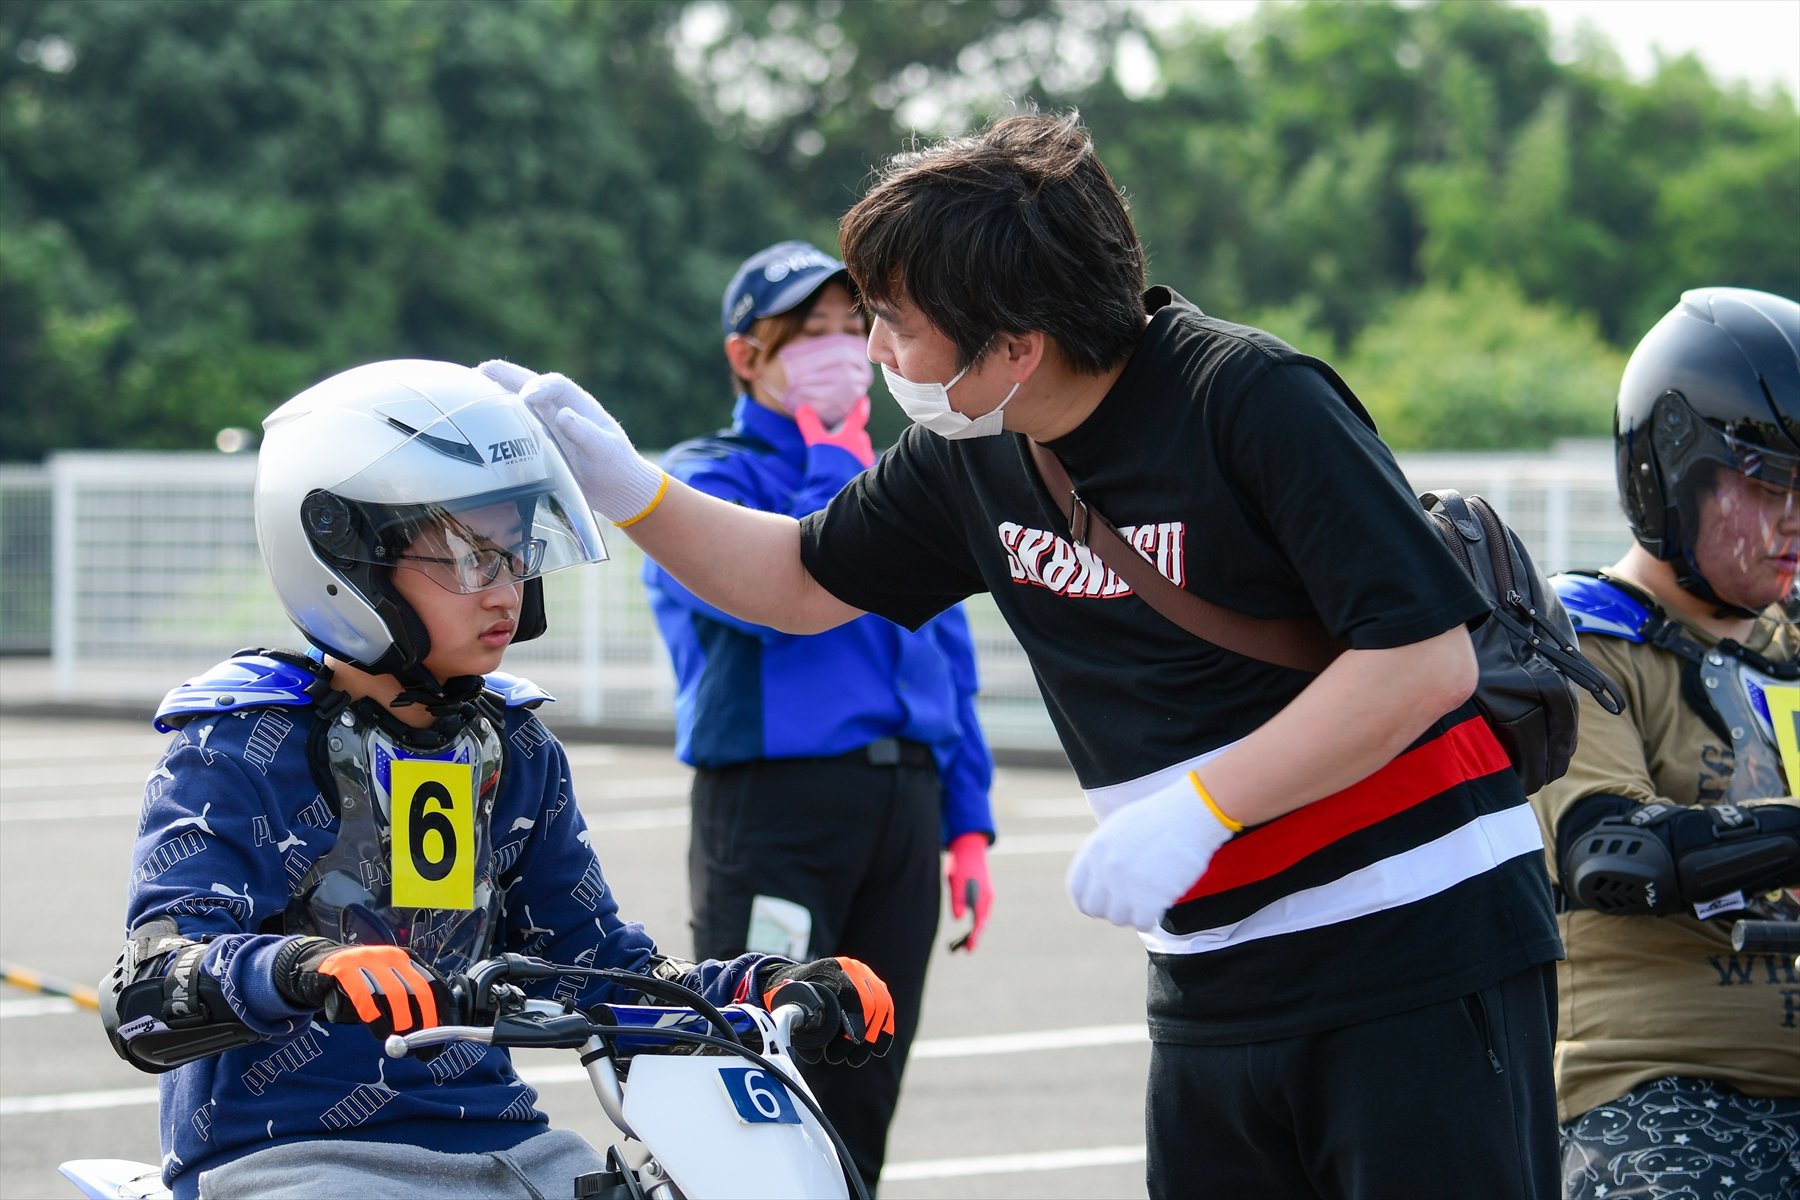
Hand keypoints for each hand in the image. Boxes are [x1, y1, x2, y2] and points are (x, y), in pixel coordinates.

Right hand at [273, 937, 447, 1038]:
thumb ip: (407, 1002)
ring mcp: (368, 959)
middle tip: (421, 1050)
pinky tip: (380, 1034)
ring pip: (394, 994)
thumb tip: (431, 1035)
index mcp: (407, 959)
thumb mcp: (385, 988)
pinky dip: (376, 1019)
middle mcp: (392, 956)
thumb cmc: (356, 986)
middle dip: (425, 1023)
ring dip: (402, 1023)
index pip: (434, 984)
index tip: (443, 1038)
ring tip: (401, 1045)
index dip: (441, 1012)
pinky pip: (366, 997)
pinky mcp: (345, 969)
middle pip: (418, 991)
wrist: (315, 969)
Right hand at [478, 360, 667, 525]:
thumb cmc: (616, 468)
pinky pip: (516, 426)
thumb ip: (586, 434)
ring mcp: (547, 424)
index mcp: (580, 405)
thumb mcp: (606, 451)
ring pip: (519, 402)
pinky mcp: (538, 442)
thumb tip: (562, 415)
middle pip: (531, 384)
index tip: (526, 398)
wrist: (617, 489)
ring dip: (497, 392)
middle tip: (482, 370)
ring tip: (470, 387)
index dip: (540, 386)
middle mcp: (560, 409)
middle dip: (507, 376)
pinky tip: (477, 422)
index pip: (557, 385)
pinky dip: (498, 419)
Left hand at [759, 956, 894, 1065]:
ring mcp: (866, 975)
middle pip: (870, 1001)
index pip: (850, 991)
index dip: (856, 1016)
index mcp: (829, 968)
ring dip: (872, 1037)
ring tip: (855, 1060)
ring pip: (881, 1007)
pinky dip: (884, 1031)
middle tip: (848, 1059)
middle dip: (863, 1035)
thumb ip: (798, 1024)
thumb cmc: (791, 996)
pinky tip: (878, 1050)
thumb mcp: (788, 1004)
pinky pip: (886, 1009)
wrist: (799, 980)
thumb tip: (814, 1054)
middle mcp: (851, 968)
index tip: (856, 1039)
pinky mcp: (875, 987)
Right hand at [794, 396, 874, 467]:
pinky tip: (844, 467)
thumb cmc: (827, 464)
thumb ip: (810, 424)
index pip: (858, 416)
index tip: (864, 399)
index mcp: (852, 436)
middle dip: (854, 433)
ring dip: (854, 449)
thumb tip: (802, 408)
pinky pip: (859, 464)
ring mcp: (864, 462)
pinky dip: (853, 462)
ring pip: (861, 450)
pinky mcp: (863, 475)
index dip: (860, 407)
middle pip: (860, 435)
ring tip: (843, 452)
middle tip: (846, 432)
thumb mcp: (816, 442)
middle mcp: (862, 447)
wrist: (833, 489)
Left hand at [946, 832, 992, 951]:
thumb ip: (958, 900)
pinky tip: (969, 925)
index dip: (974, 937)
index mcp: (983, 896)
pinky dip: (976, 921)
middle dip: (975, 936)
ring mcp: (986, 894)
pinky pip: (980, 910)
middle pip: (983, 922)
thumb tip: (959, 919)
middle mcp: (987, 897)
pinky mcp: (982, 891)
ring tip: (966, 942)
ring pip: (982, 917)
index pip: (979, 922)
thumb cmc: (961, 864)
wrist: (969, 847)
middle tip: (966, 950)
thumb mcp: (956, 881)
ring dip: (975, 930)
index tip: (969, 949)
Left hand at [1066, 772, 1238, 930]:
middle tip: (1131, 904)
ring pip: (1118, 918)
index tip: (1103, 906)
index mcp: (1095, 849)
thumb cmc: (1161, 818)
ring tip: (1149, 898)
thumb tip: (1100, 881)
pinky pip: (1141, 923)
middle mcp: (1104, 869)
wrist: (1191, 813)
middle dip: (1111, 909)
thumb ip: (1105, 854)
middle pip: (1095, 908)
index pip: (1077, 890)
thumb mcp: (1120, 828)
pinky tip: (1160, 906)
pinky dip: (1150, 919)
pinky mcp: (1148, 899)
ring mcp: (1125, 885)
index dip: (1088, 902)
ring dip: (1133, 913)